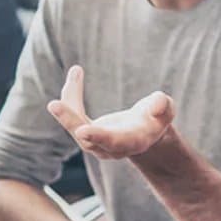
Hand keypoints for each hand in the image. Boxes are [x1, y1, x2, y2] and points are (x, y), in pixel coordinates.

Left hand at [48, 65, 174, 159]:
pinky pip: (74, 115)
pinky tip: (76, 73)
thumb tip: (158, 103)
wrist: (146, 131)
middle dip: (71, 122)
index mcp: (132, 142)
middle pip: (87, 139)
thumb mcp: (166, 110)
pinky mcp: (87, 133)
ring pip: (76, 126)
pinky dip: (72, 96)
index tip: (82, 130)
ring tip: (74, 74)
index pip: (113, 142)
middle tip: (54, 105)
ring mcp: (96, 143)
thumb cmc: (158, 117)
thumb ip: (163, 106)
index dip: (99, 136)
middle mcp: (111, 148)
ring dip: (68, 104)